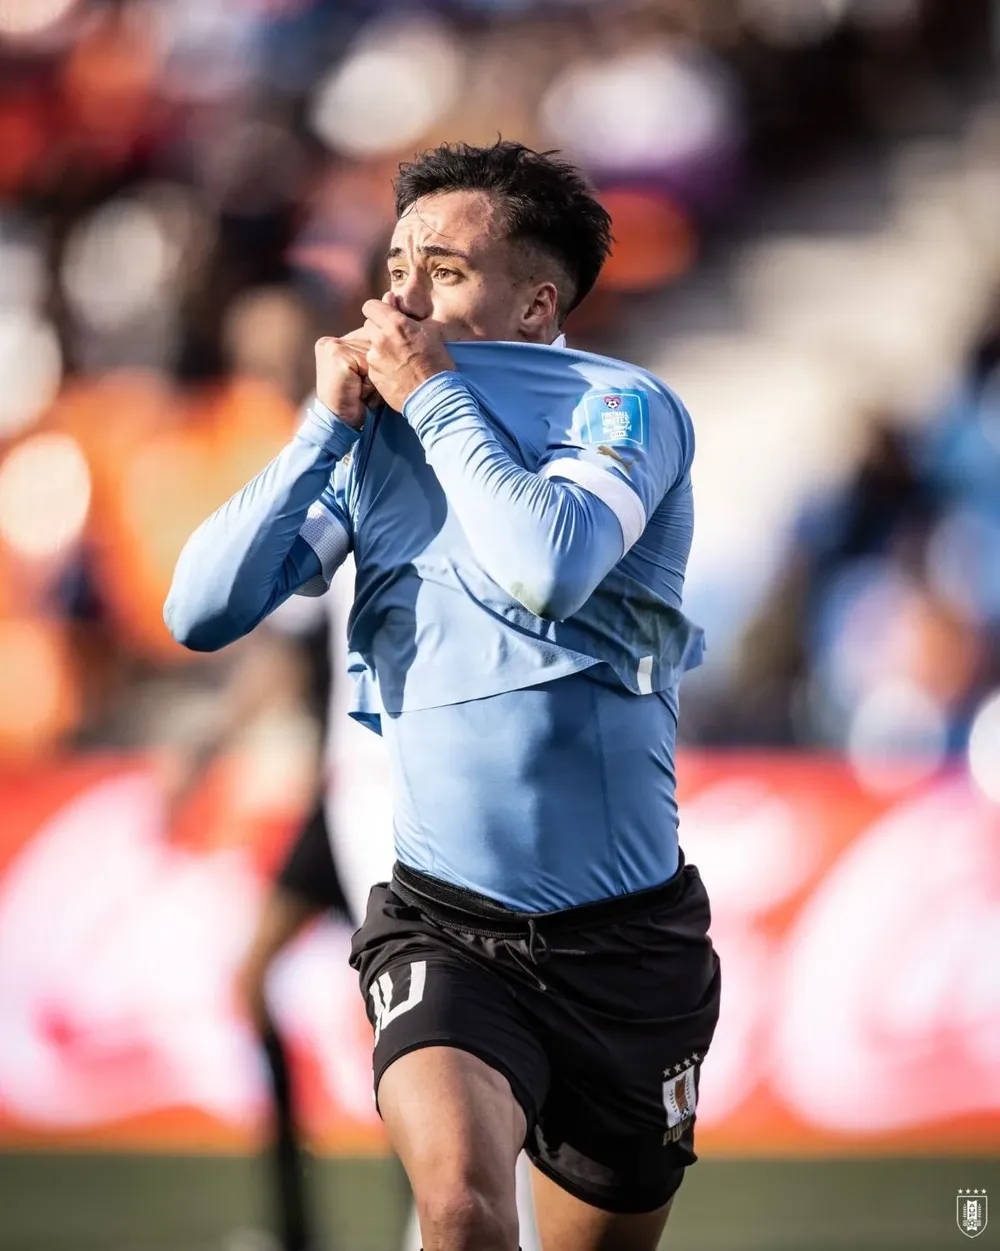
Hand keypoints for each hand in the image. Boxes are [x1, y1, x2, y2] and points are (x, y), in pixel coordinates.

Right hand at [314, 333, 374, 429]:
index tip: (364, 382)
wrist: (340, 423)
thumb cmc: (357, 400)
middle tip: (362, 389)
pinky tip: (359, 392)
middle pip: (372, 342)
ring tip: (361, 391)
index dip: (377, 359)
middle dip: (377, 367)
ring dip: (375, 375)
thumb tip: (392, 337)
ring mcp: (332, 347)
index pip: (367, 336)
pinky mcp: (337, 355)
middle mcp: (330, 342)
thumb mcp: (363, 372)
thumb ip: (370, 353)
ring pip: (372, 352)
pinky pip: (369, 362)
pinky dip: (370, 380)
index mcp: (333, 343)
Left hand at [361, 294, 454, 412]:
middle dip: (379, 328)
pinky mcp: (373, 374)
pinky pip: (373, 364)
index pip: (370, 306)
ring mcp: (375, 358)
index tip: (386, 316)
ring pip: (370, 345)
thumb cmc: (437, 364)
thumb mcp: (431, 332)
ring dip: (380, 348)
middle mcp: (381, 338)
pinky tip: (396, 372)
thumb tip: (390, 297)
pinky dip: (381, 366)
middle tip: (394, 338)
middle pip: (368, 324)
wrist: (434, 397)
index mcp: (396, 324)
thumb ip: (408, 314)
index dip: (378, 310)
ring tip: (398, 359)